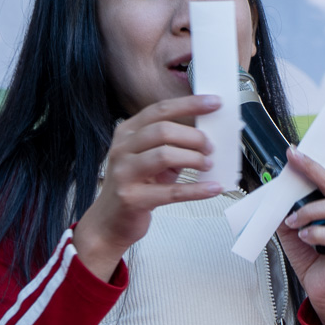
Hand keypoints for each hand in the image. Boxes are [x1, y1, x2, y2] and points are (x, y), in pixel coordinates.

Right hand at [74, 95, 226, 280]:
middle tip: (210, 147)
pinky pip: (171, 192)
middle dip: (194, 137)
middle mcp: (122, 148)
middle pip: (163, 130)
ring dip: (194, 159)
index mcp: (127, 132)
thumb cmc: (135, 187)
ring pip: (164, 155)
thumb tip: (207, 138)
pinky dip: (197, 190)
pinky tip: (213, 188)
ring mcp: (124, 173)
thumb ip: (173, 146)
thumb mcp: (151, 160)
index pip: (160, 110)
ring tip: (207, 165)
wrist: (110, 222)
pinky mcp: (132, 198)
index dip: (189, 104)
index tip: (214, 103)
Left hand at [278, 146, 324, 324]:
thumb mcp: (292, 229)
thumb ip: (288, 210)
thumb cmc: (312, 257)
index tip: (293, 153)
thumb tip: (274, 191)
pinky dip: (316, 233)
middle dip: (313, 173)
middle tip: (293, 165)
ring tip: (293, 222)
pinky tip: (304, 237)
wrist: (322, 289)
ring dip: (309, 212)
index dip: (312, 165)